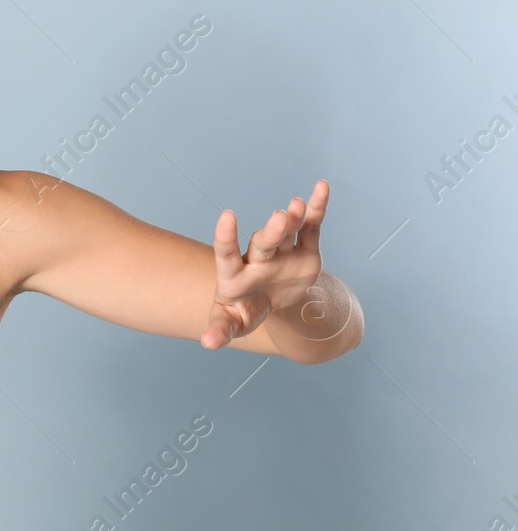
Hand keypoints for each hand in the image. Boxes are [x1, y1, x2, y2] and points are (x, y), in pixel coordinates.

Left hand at [202, 179, 328, 348]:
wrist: (271, 305)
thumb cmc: (244, 310)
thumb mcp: (233, 323)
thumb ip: (221, 329)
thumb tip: (208, 343)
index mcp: (235, 274)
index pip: (227, 253)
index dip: (226, 236)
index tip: (227, 216)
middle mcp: (257, 258)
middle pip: (263, 243)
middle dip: (272, 232)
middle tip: (280, 218)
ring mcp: (281, 252)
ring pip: (286, 232)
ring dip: (293, 219)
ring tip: (298, 206)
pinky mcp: (304, 251)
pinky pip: (310, 227)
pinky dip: (316, 208)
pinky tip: (321, 187)